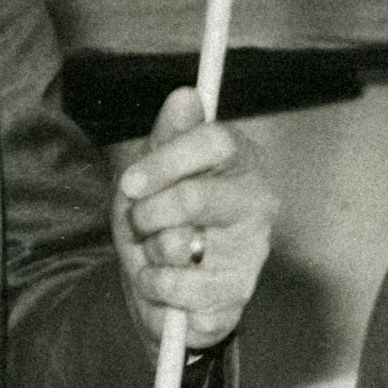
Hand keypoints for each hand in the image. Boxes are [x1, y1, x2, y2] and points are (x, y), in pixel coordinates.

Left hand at [112, 88, 272, 352]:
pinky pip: (178, 286)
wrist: (164, 287)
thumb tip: (185, 95)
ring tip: (158, 253)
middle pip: (193, 197)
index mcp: (240, 160)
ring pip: (179, 245)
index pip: (215, 141)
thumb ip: (168, 136)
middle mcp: (257, 200)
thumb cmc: (163, 220)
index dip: (166, 160)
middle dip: (148, 214)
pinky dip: (155, 285)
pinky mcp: (238, 292)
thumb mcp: (154, 173)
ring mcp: (252, 249)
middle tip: (140, 222)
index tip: (130, 183)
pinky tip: (164, 283)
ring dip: (149, 252)